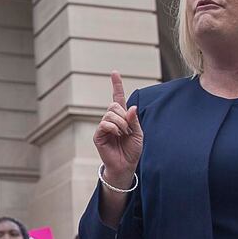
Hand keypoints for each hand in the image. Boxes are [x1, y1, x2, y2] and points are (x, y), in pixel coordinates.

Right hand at [93, 71, 142, 187]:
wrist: (126, 165)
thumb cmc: (132, 150)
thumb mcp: (138, 133)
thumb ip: (134, 120)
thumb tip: (130, 107)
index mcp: (121, 117)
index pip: (118, 98)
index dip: (116, 85)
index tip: (114, 72)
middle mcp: (111, 120)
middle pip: (114, 106)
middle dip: (124, 116)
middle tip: (128, 130)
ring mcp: (103, 127)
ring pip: (110, 114)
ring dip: (121, 124)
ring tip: (124, 135)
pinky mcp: (98, 135)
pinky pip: (105, 124)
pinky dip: (114, 128)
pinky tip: (117, 135)